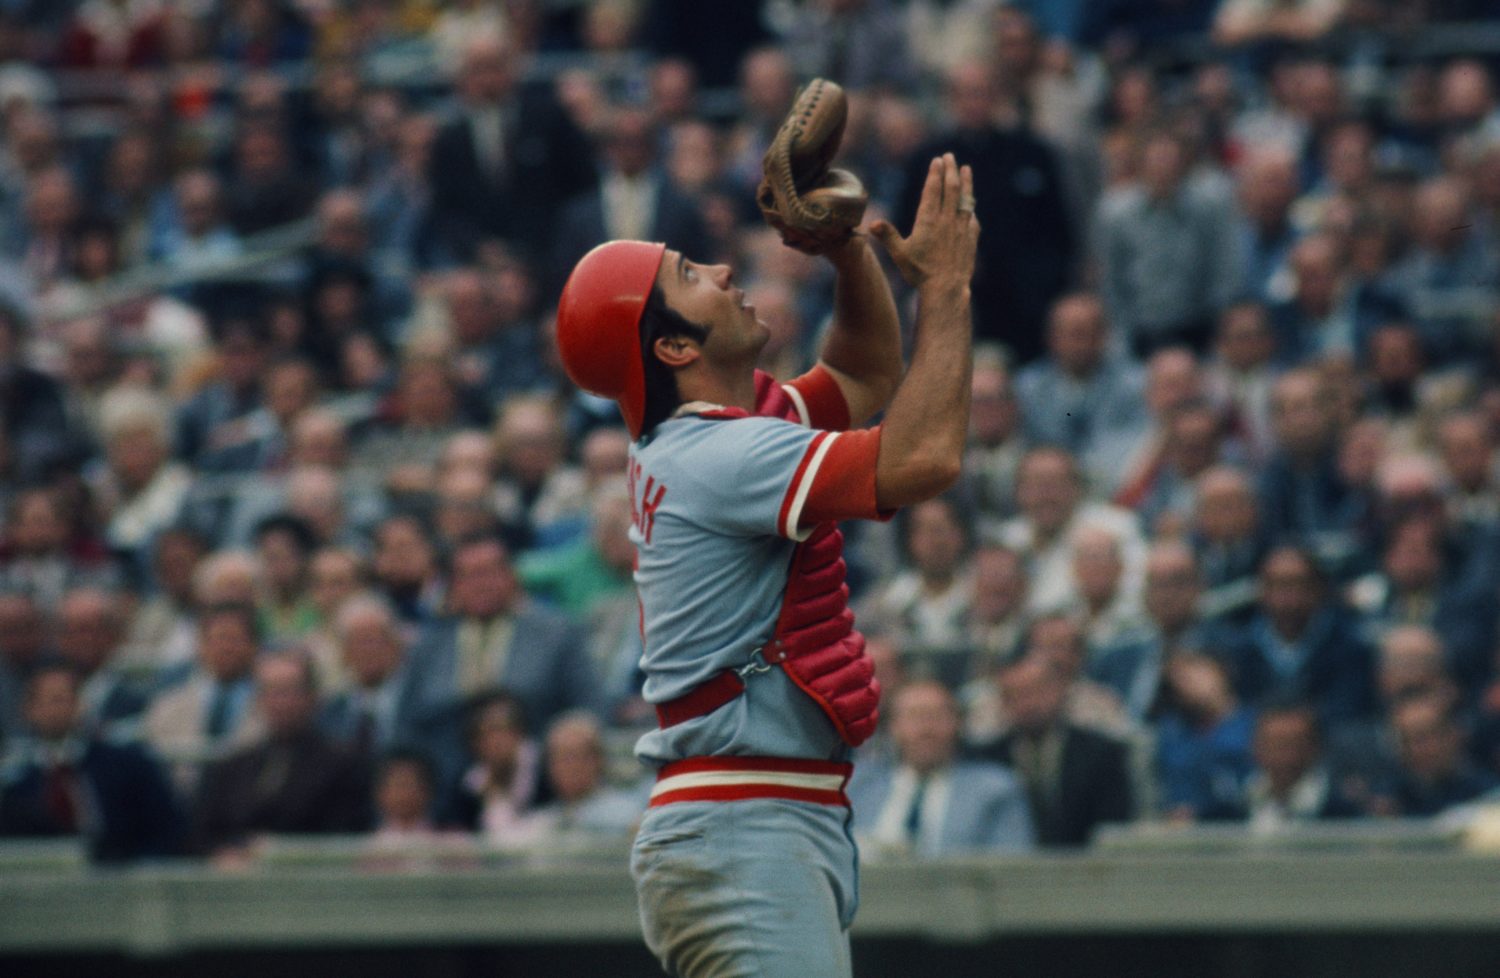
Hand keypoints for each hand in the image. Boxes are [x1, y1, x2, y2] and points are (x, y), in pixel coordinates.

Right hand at [869, 153, 977, 288]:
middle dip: (950, 170)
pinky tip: (971, 206)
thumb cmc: (920, 272)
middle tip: (950, 156)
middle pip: (951, 188)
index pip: (933, 190)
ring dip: (966, 183)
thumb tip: (871, 224)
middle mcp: (947, 219)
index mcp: (928, 220)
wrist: (946, 288)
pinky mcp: (971, 239)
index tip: (938, 160)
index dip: (935, 173)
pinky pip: (972, 219)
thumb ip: (887, 236)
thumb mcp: (899, 254)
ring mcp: (962, 228)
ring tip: (966, 169)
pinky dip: (971, 209)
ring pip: (965, 199)